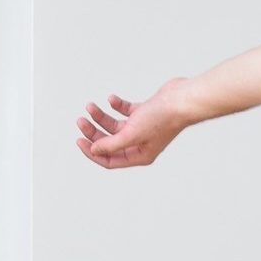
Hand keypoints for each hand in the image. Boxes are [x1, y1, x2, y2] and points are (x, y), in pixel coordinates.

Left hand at [75, 77, 189, 168]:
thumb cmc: (162, 118)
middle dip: (93, 132)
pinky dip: (116, 105)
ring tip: (90, 106)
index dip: (92, 152)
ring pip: (114, 126)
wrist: (182, 99)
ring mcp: (142, 128)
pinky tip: (111, 99)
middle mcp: (140, 144)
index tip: (79, 140)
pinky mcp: (145, 113)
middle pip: (109, 142)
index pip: (109, 160)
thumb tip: (93, 150)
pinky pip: (125, 111)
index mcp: (139, 155)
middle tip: (80, 120)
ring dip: (100, 116)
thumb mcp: (131, 134)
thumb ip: (111, 144)